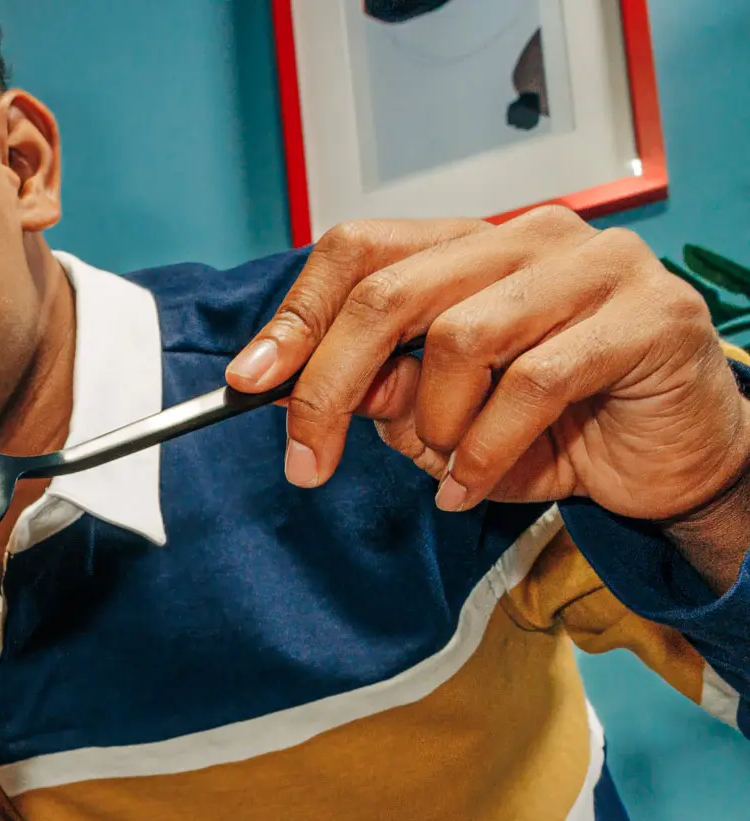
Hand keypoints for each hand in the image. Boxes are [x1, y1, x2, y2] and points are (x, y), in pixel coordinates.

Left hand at [228, 210, 749, 586]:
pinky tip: (474, 484)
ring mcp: (597, 268)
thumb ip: (381, 391)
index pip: (363, 250)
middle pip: (392, 293)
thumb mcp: (442, 418)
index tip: (248, 381)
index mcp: (475, 247)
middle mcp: (533, 238)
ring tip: (448, 466)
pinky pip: (533, 384)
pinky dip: (486, 452)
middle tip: (306, 462)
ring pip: (461, 338)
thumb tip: (299, 386)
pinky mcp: (647, 316)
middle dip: (331, 386)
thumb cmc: (554, 429)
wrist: (669, 461)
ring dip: (434, 426)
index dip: (297, 315)